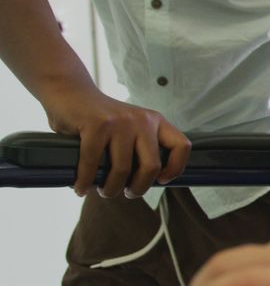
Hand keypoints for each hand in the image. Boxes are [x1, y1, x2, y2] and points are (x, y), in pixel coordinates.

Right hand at [44, 89, 190, 197]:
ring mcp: (120, 122)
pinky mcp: (97, 125)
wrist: (70, 92)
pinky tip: (81, 188)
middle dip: (138, 188)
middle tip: (127, 193)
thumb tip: (146, 183)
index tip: (161, 181)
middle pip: (151, 166)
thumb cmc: (100, 119)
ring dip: (110, 189)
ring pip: (123, 169)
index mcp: (155, 121)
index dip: (175, 168)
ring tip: (104, 192)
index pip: (181, 146)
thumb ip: (140, 147)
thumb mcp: (129, 128)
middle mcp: (142, 120)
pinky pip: (93, 163)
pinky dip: (85, 181)